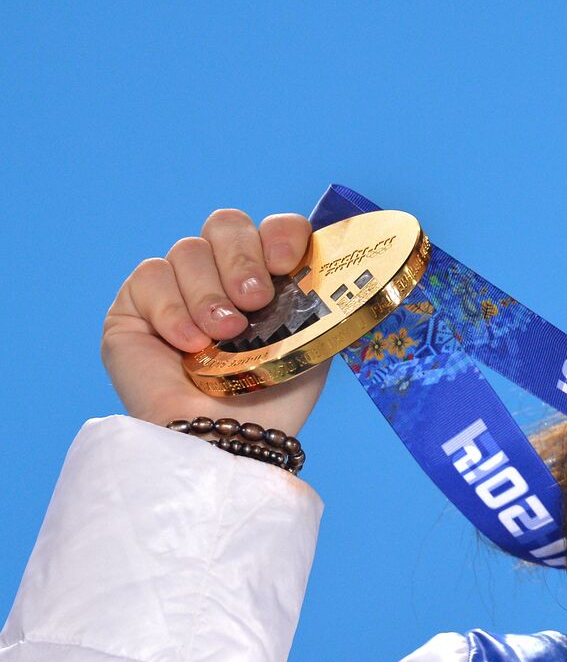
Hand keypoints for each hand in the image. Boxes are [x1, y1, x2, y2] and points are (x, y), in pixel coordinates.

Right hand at [101, 209, 329, 437]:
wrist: (230, 437)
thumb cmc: (272, 395)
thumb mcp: (311, 337)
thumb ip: (317, 292)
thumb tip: (337, 256)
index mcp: (267, 274)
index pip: (272, 227)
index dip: (280, 233)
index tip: (287, 262)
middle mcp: (220, 275)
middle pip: (226, 224)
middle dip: (242, 259)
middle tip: (254, 301)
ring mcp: (176, 288)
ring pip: (188, 249)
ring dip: (209, 293)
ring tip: (222, 335)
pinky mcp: (134, 308)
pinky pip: (150, 276)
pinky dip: (173, 310)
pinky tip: (188, 345)